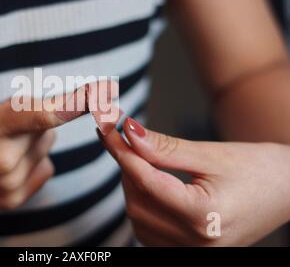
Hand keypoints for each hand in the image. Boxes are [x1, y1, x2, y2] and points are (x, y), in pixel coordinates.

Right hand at [0, 33, 85, 209]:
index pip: (43, 114)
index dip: (77, 102)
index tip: (106, 90)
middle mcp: (2, 162)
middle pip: (48, 130)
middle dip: (33, 119)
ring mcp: (9, 185)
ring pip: (47, 148)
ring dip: (33, 140)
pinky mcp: (13, 200)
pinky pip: (44, 167)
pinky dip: (32, 159)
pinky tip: (2, 159)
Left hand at [98, 117, 289, 245]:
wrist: (288, 190)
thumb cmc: (259, 170)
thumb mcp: (211, 154)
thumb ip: (165, 147)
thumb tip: (128, 131)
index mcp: (204, 217)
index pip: (145, 180)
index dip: (122, 150)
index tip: (109, 129)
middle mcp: (196, 244)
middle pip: (137, 201)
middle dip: (127, 168)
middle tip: (127, 140)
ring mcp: (193, 253)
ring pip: (138, 218)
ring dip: (133, 187)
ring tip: (143, 161)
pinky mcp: (191, 251)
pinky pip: (149, 231)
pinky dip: (143, 205)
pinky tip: (149, 185)